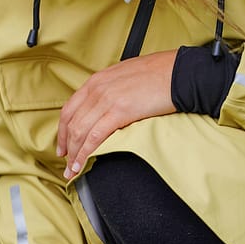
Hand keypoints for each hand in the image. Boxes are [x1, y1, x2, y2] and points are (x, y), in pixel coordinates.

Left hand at [57, 50, 176, 178]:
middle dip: (67, 148)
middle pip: (71, 124)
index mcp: (97, 80)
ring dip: (74, 155)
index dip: (63, 132)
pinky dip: (85, 153)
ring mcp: (107, 100)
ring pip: (80, 132)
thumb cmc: (160, 74)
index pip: (69, 110)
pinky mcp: (120, 111)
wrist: (181, 72)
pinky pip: (95, 136)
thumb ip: (110, 90)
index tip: (63, 147)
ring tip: (73, 170)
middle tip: (66, 165)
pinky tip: (83, 164)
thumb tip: (104, 106)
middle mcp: (97, 89)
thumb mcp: (125, 76)